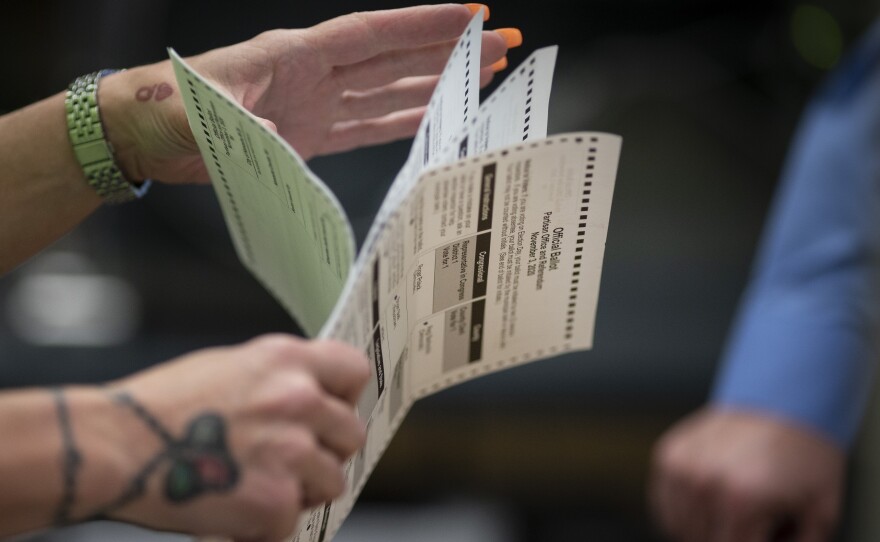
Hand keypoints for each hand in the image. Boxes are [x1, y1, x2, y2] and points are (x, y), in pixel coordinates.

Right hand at [85, 334, 368, 540]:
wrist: (115, 446)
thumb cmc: (159, 408)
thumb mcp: (229, 367)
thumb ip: (277, 379)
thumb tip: (311, 399)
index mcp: (285, 359)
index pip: (354, 370)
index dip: (347, 396)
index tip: (334, 411)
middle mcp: (297, 398)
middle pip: (350, 434)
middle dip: (325, 452)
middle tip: (289, 463)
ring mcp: (291, 449)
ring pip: (332, 481)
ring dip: (302, 491)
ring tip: (257, 487)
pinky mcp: (277, 498)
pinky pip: (293, 520)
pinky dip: (266, 526)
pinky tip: (235, 512)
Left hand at [101, 3, 513, 183]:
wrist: (143, 132)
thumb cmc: (165, 107)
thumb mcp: (201, 112)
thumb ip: (248, 127)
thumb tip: (288, 146)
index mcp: (294, 55)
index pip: (374, 36)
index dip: (424, 26)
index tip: (473, 16)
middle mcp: (314, 75)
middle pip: (395, 58)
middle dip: (449, 51)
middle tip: (500, 44)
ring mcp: (316, 105)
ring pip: (389, 90)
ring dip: (436, 84)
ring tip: (481, 77)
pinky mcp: (309, 136)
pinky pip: (367, 127)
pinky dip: (403, 122)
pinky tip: (433, 119)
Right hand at [649, 408, 843, 541]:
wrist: (786, 400)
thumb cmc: (805, 456)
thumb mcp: (820, 513)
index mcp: (740, 501)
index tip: (763, 533)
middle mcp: (703, 483)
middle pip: (701, 541)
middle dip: (728, 537)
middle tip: (754, 523)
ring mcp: (681, 467)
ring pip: (677, 528)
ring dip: (702, 529)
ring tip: (732, 514)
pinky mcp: (668, 455)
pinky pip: (663, 505)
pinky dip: (681, 513)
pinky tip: (708, 505)